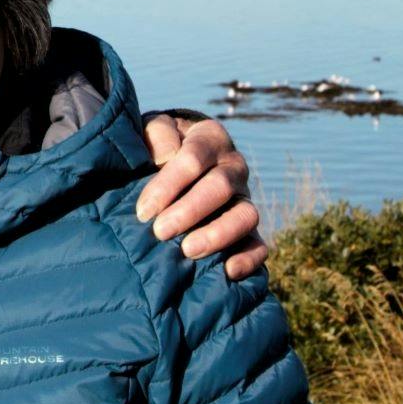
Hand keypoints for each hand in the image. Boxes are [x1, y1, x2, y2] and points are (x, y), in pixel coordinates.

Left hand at [136, 112, 265, 280]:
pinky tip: (228, 271)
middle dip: (189, 211)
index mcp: (210, 138)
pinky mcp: (247, 229)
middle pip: (220, 187)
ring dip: (218, 235)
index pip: (194, 158)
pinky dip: (248, 259)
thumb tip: (167, 157)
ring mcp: (243, 199)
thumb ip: (157, 134)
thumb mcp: (152, 131)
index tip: (143, 210)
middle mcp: (233, 167)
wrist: (167, 163)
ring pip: (245, 215)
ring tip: (188, 251)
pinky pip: (259, 245)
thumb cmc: (154, 147)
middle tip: (160, 231)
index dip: (169, 184)